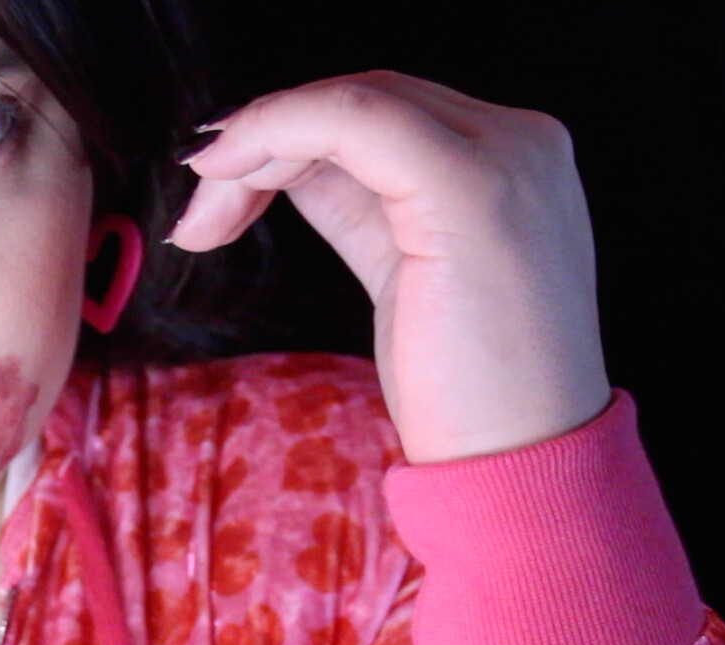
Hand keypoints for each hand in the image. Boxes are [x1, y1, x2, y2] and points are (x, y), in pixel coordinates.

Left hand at [170, 71, 612, 463]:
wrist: (524, 465)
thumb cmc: (468, 395)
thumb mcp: (402, 273)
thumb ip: (358, 203)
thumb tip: (285, 164)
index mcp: (516, 160)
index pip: (383, 110)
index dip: (288, 133)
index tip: (218, 188)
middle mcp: (523, 142)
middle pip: (362, 99)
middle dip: (262, 142)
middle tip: (200, 214)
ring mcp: (506, 157)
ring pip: (348, 102)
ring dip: (255, 145)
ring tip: (205, 217)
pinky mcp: (470, 186)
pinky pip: (348, 120)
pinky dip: (272, 132)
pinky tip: (226, 177)